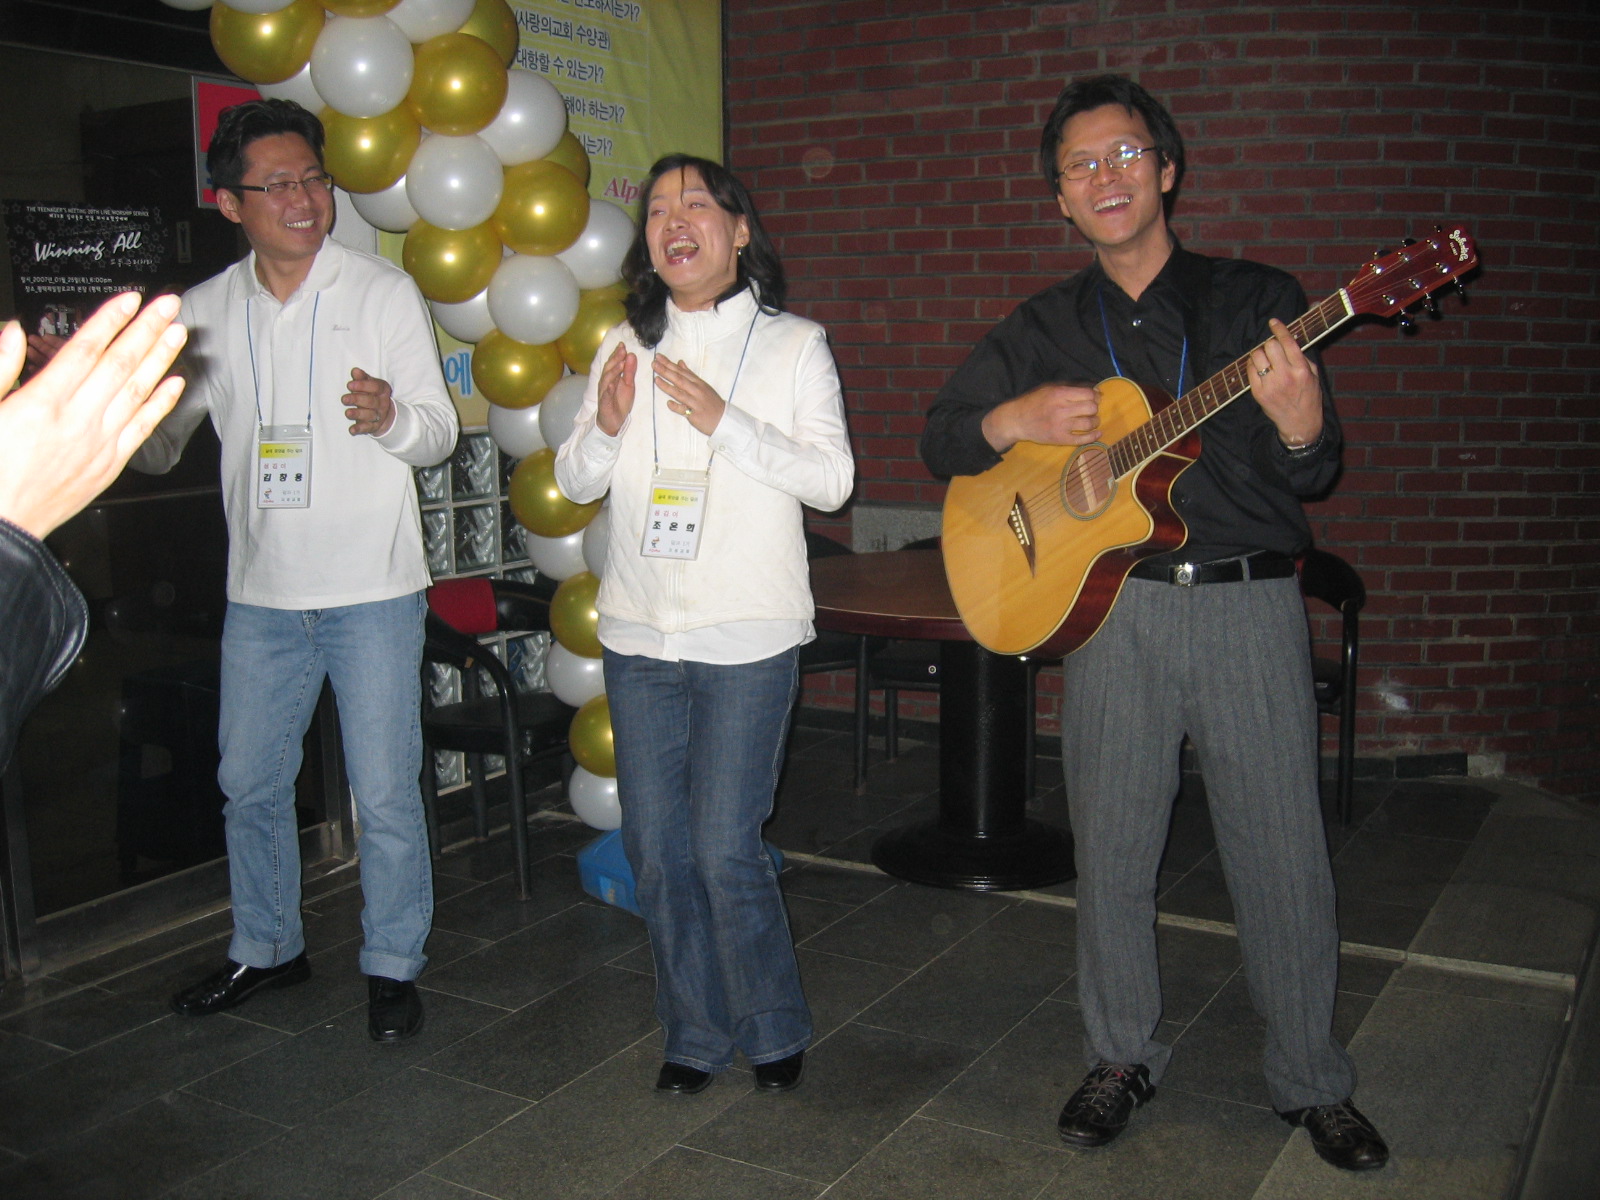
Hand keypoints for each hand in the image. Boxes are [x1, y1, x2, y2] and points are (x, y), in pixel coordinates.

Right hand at [0, 291, 186, 538]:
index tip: (131, 299)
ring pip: (137, 392)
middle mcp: (77, 420)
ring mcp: (97, 444)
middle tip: (168, 305)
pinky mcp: (108, 465)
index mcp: (41, 403)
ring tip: (178, 333)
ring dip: (161, 359)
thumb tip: (13, 332)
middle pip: (120, 364)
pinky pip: (142, 429)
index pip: (86, 349)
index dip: (111, 320)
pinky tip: (175, 385)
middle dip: (147, 330)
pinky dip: (161, 404)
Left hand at [343, 367, 395, 435]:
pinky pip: (367, 428)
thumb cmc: (373, 395)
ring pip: (370, 415)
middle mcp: (382, 403)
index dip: (363, 386)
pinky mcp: (374, 426)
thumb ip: (362, 378)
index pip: (375, 387)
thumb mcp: (370, 385)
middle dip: (357, 400)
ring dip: (358, 414)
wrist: (385, 414)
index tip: (349, 385)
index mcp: (382, 390)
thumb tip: (355, 371)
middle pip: (371, 402)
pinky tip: (352, 429)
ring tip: (347, 413)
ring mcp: (379, 416)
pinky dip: (359, 429)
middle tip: (344, 399)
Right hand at [596, 341, 636, 436]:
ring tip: (621, 364)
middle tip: (623, 350)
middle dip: (615, 358)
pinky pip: (606, 395)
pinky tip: (611, 384)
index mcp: (612, 377)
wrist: (613, 421)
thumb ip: (629, 371)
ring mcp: (604, 392)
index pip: (613, 362)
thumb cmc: (619, 401)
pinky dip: (608, 389)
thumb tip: (632, 355)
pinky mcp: (604, 402)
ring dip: (613, 371)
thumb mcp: (628, 385)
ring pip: (606, 379)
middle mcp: (606, 382)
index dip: (617, 353)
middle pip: (609, 368)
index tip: (623, 344)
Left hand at [653, 356, 725, 435]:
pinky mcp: (695, 414)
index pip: (681, 371)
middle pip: (679, 379)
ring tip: (656, 380)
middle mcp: (696, 391)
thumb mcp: (702, 385)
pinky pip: (684, 410)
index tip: (658, 357)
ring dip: (667, 386)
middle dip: (666, 371)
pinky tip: (668, 403)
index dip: (669, 364)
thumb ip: (689, 374)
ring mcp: (695, 402)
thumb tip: (679, 362)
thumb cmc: (710, 402)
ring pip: (680, 393)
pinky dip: (676, 406)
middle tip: (654, 364)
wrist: (723, 418)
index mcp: (698, 382)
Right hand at [982, 382, 1101, 452]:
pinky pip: (1082, 439)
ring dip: (1094, 421)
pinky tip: (1097, 433)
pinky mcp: (1060, 439)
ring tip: (1091, 421)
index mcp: (1059, 394)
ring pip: (1089, 423)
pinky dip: (1093, 436)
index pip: (1088, 394)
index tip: (1095, 398)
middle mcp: (1061, 409)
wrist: (1017, 420)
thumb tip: (1095, 390)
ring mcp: (1061, 425)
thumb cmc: (1034, 402)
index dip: (1096, 396)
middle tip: (1090, 410)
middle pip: (1091, 408)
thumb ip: (1071, 387)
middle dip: (1094, 408)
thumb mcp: (1050, 388)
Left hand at [1248, 318, 1322, 447]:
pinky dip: (1253, 365)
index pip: (1288, 343)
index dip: (1279, 329)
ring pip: (1257, 356)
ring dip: (1260, 354)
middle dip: (1270, 344)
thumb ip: (1302, 357)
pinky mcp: (1258, 393)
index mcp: (1301, 370)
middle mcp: (1285, 376)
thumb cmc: (1308, 397)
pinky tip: (1259, 369)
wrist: (1300, 424)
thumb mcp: (1313, 375)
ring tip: (1266, 360)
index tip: (1273, 322)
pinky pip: (1249, 370)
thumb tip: (1288, 340)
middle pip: (1270, 346)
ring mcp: (1270, 385)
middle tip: (1273, 349)